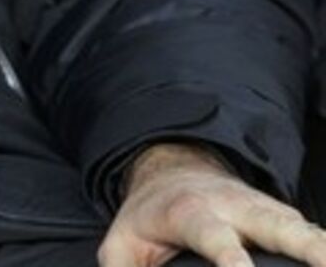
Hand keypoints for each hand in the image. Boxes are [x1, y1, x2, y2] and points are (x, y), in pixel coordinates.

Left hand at [99, 142, 325, 266]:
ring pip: (300, 226)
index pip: (214, 237)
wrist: (172, 170)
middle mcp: (233, 207)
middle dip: (304, 244)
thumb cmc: (149, 215)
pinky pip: (306, 231)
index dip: (230, 257)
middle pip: (274, 223)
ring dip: (323, 245)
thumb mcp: (121, 243)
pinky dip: (322, 247)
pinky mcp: (280, 217)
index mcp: (191, 213)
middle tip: (325, 262)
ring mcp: (262, 209)